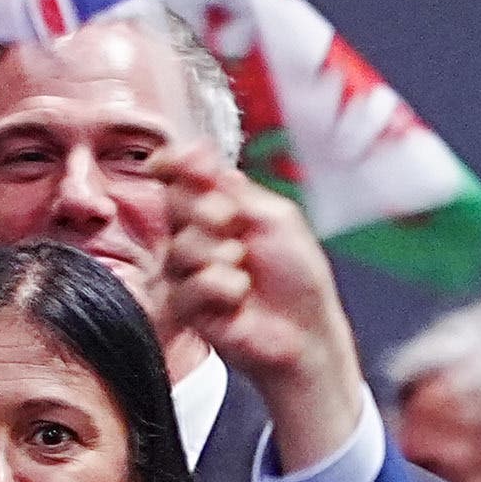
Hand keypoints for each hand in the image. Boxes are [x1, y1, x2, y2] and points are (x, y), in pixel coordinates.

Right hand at [160, 150, 367, 464]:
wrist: (306, 331)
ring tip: (246, 274)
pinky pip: (190, 283)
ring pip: (182, 244)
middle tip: (236, 228)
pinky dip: (222, 287)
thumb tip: (196, 150)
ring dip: (222, 255)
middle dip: (210, 211)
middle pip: (175, 202)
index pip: (181, 175)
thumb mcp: (275, 217)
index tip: (176, 162)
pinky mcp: (184, 304)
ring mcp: (188, 269)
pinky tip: (239, 298)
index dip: (174, 163)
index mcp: (219, 206)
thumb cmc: (298, 277)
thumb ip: (232, 185)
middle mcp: (197, 233)